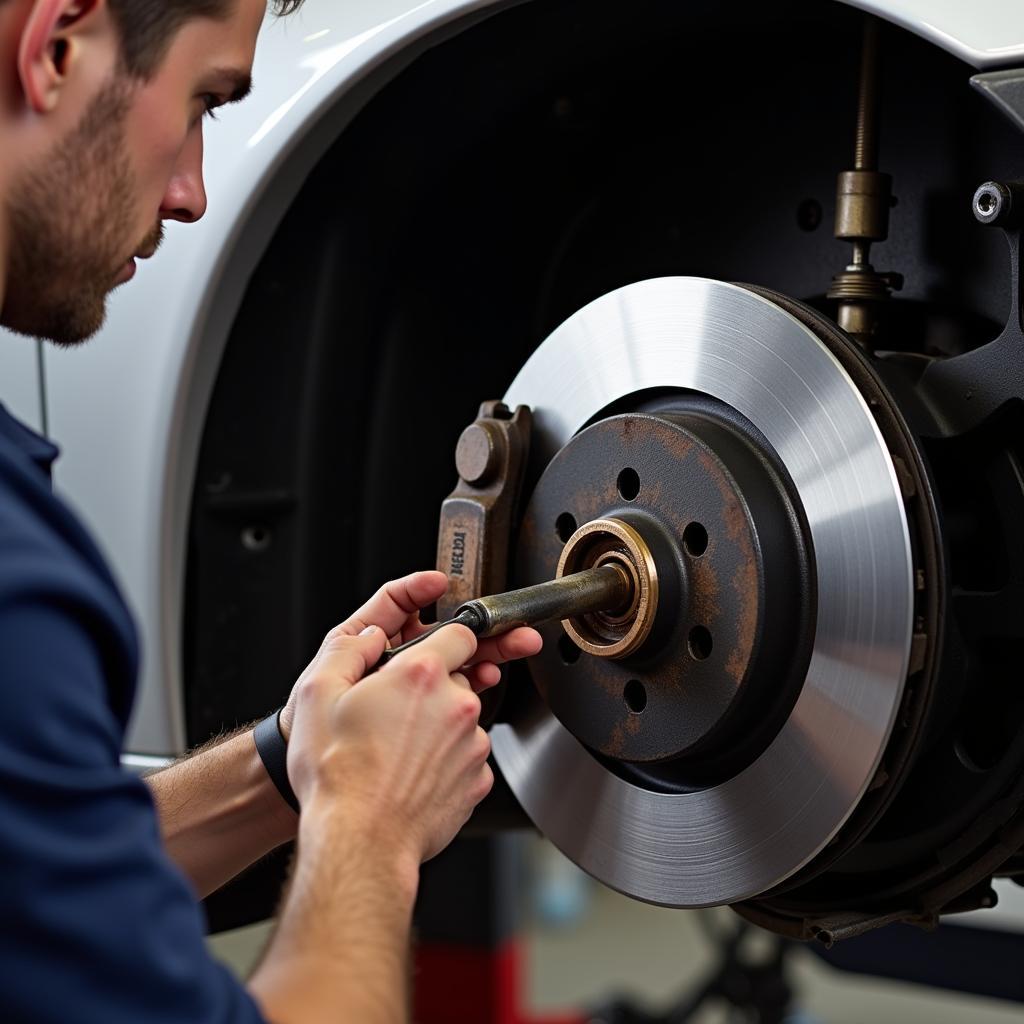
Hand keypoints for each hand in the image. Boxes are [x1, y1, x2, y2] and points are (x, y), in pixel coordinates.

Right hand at [285, 621, 495, 864]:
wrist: (360, 843)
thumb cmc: (337, 775)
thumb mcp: (318, 694)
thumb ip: (349, 649)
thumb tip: (371, 635)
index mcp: (421, 675)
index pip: (460, 633)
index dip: (442, 640)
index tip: (428, 654)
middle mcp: (457, 706)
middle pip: (456, 680)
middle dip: (430, 690)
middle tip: (393, 714)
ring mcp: (473, 745)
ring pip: (461, 721)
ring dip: (438, 728)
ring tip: (397, 752)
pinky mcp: (478, 780)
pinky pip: (465, 758)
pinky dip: (445, 763)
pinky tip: (412, 776)